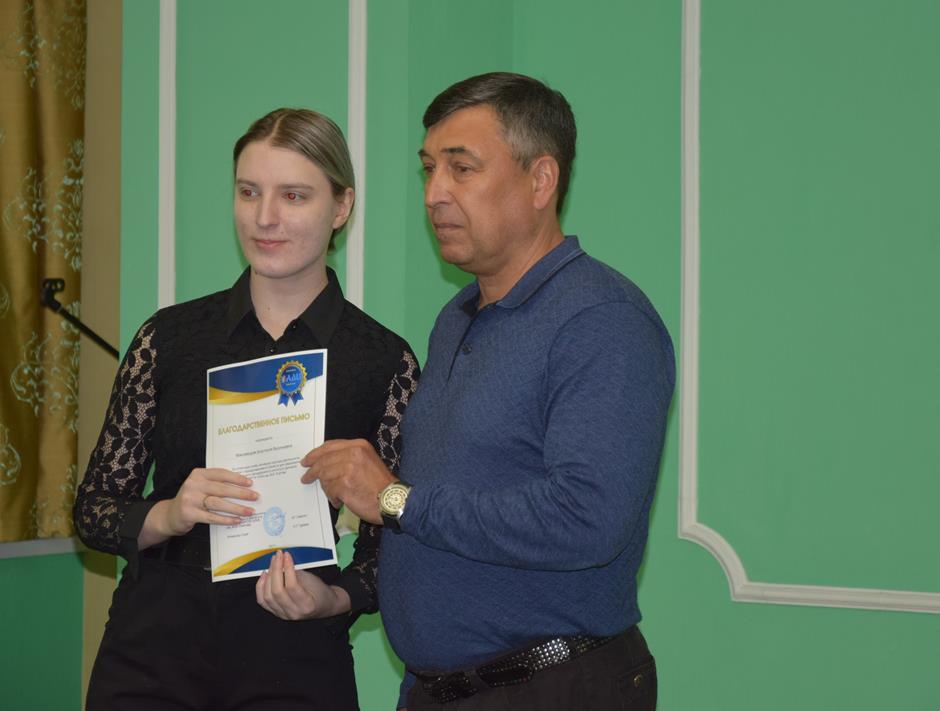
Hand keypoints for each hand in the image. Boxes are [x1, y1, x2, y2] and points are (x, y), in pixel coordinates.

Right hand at [142, 467, 257, 545]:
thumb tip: (244, 487)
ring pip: (218, 503)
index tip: (250, 483)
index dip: (237, 478)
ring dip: (236, 508)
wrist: (170, 515)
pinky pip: (211, 517)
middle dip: (241, 494)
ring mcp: (190, 499)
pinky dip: (226, 519)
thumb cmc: (192, 499)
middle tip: (255, 497)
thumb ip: (217, 484)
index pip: (221, 474)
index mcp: (198, 474)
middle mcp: (193, 484)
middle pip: (222, 489)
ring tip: (249, 511)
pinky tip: (236, 520)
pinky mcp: (189, 513)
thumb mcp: (201, 486)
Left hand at [255, 550, 350, 619]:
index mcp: (307, 605)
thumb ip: (295, 572)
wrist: (322, 604)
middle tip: (278, 557)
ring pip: (267, 596)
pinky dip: (261, 587)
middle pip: (277, 591)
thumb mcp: (312, 580)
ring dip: (268, 577)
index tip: (287, 556)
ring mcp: (283, 614)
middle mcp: (294, 612)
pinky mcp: (276, 612)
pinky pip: (262, 601)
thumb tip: (281, 561)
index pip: (292, 586)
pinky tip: (264, 576)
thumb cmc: (319, 592)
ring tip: (272, 564)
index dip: (288, 568)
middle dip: (276, 570)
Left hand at [300, 439, 394, 523]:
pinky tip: (339, 501)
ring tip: (334, 494)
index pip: (330, 446)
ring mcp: (348, 469)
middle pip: (323, 461)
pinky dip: (333, 497)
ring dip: (327, 488)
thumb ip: (349, 457)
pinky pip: (330, 491)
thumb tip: (326, 463)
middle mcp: (353, 454)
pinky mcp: (344, 485)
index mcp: (358, 446)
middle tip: (306, 477)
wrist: (392, 499)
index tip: (307, 460)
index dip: (315, 454)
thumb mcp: (368, 460)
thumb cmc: (381, 483)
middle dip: (313, 470)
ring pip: (325, 477)